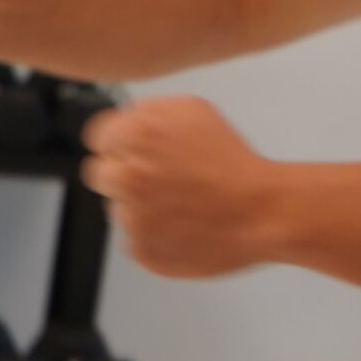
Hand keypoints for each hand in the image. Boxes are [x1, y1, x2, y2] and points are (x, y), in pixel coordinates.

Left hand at [82, 96, 284, 278]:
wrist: (262, 211)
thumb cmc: (234, 165)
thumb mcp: (193, 110)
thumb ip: (149, 111)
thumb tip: (127, 120)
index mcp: (136, 136)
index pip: (98, 137)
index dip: (119, 142)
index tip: (131, 151)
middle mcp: (127, 176)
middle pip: (99, 173)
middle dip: (123, 172)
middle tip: (158, 178)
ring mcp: (131, 217)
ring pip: (118, 207)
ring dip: (141, 205)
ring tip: (181, 202)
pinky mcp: (141, 250)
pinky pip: (134, 238)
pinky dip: (154, 233)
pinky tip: (182, 223)